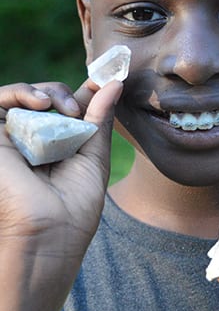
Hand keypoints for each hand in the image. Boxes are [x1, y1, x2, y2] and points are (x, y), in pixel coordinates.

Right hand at [0, 79, 122, 250]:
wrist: (49, 234)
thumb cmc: (76, 205)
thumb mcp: (94, 157)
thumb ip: (99, 119)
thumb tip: (115, 84)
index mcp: (60, 146)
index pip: (70, 108)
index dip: (87, 90)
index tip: (108, 77)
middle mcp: (36, 140)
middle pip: (49, 98)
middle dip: (66, 93)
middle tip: (77, 110)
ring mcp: (14, 138)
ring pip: (25, 96)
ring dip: (47, 92)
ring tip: (64, 109)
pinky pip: (0, 101)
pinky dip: (20, 92)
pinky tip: (40, 102)